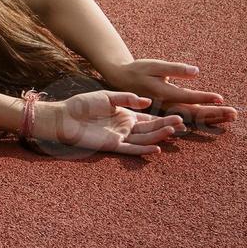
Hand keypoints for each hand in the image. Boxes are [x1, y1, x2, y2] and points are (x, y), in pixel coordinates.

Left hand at [32, 91, 185, 155]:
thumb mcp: (106, 97)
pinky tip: (156, 148)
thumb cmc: (82, 105)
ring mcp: (119, 137)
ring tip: (173, 132)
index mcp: (125, 115)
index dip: (163, 118)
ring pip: (144, 139)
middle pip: (150, 129)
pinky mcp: (111, 145)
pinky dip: (143, 149)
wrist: (64, 116)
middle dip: (166, 126)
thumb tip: (146, 101)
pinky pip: (130, 149)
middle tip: (182, 123)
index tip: (179, 116)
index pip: (148, 118)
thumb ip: (126, 99)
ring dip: (158, 136)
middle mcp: (125, 127)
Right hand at [101, 59, 237, 127]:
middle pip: (194, 112)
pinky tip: (217, 119)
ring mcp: (168, 110)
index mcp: (162, 93)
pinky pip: (190, 117)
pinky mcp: (170, 111)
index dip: (204, 98)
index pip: (187, 97)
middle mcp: (166, 105)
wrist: (121, 79)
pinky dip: (205, 118)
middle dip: (215, 113)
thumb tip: (196, 71)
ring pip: (194, 117)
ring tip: (232, 117)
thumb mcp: (155, 65)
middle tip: (234, 114)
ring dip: (213, 117)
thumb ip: (175, 69)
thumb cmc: (139, 69)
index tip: (221, 98)